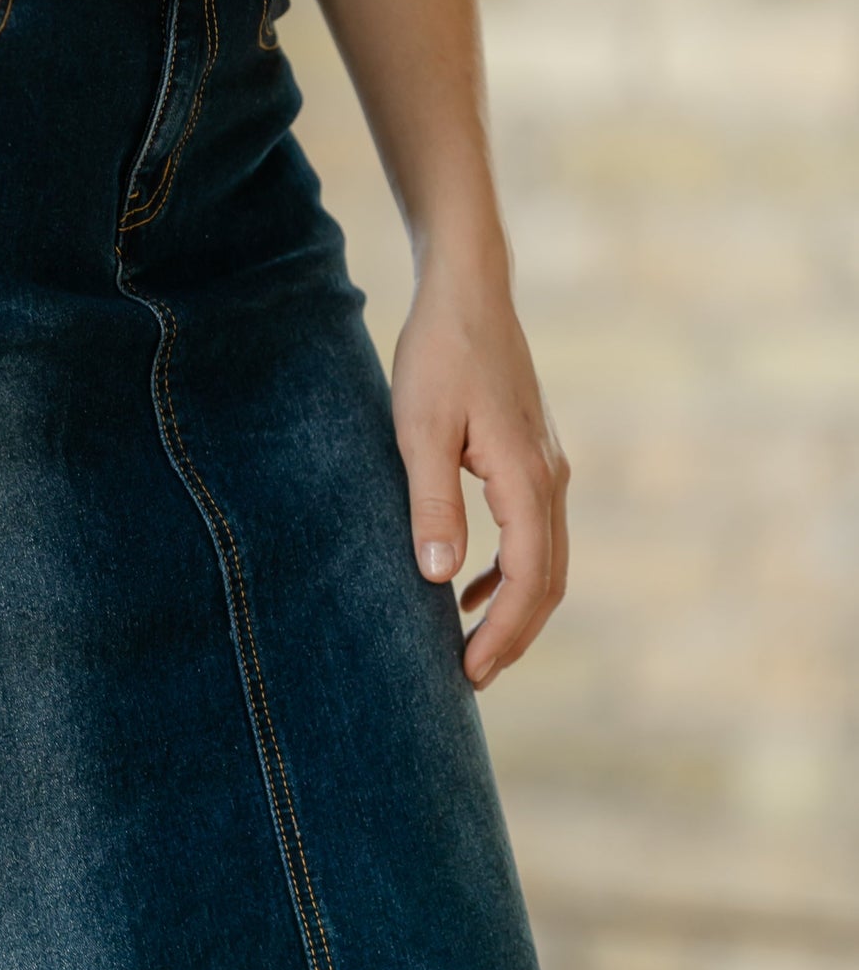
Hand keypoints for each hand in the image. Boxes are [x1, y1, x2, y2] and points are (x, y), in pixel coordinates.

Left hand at [390, 259, 570, 690]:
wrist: (467, 291)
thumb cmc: (437, 355)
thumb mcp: (419, 431)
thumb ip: (431, 503)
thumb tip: (437, 578)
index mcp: (527, 477)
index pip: (529, 578)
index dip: (504, 633)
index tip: (471, 673)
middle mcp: (550, 477)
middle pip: (548, 577)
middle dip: (514, 633)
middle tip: (472, 678)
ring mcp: (546, 465)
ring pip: (545, 557)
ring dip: (514, 605)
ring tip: (470, 647)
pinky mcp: (532, 455)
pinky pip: (533, 530)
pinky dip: (508, 568)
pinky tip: (464, 584)